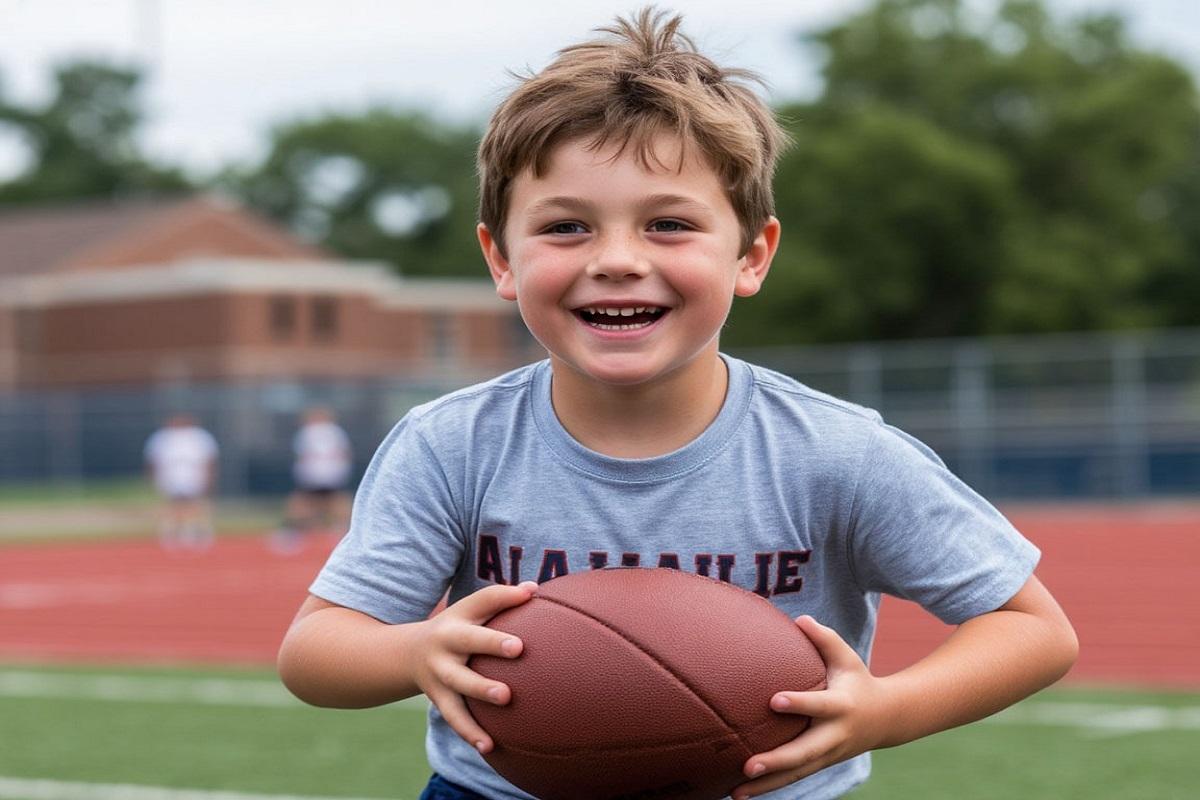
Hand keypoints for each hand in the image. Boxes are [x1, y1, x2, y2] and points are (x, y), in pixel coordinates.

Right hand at [407, 581, 537, 753]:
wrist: (407, 654)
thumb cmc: (458, 628)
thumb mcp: (471, 610)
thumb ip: (502, 599)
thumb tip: (535, 589)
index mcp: (460, 616)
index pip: (484, 600)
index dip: (506, 597)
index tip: (530, 596)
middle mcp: (446, 642)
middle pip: (468, 641)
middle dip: (491, 644)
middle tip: (518, 648)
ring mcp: (440, 672)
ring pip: (460, 683)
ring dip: (480, 690)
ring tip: (505, 698)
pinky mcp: (439, 699)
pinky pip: (455, 717)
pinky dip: (471, 732)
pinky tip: (490, 746)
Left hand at [732, 616, 891, 798]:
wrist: (887, 719)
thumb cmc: (857, 680)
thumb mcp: (846, 657)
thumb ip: (824, 638)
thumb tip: (800, 619)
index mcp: (841, 706)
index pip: (819, 705)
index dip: (799, 703)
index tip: (774, 700)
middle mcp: (834, 736)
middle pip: (804, 752)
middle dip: (777, 761)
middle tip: (748, 764)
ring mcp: (827, 756)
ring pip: (796, 773)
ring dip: (767, 784)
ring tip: (735, 792)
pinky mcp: (819, 765)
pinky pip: (793, 779)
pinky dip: (769, 787)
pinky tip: (740, 793)